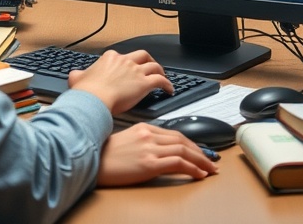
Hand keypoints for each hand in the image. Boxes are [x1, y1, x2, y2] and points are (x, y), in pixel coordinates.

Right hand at [68, 49, 173, 116]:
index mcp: (110, 58)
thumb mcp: (78, 79)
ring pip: (153, 66)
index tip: (130, 68)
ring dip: (160, 71)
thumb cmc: (87, 91)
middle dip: (148, 60)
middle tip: (151, 67)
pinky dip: (167, 84)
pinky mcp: (143, 83)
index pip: (123, 56)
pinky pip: (160, 81)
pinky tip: (169, 89)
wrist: (94, 98)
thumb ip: (78, 75)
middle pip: (142, 55)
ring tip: (163, 76)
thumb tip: (74, 75)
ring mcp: (135, 71)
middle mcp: (125, 61)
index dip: (128, 63)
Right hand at [97, 123, 218, 185]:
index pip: (174, 133)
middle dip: (200, 151)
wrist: (91, 161)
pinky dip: (192, 168)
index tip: (199, 151)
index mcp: (144, 128)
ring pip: (184, 150)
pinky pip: (177, 163)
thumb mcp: (126, 142)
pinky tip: (199, 174)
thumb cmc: (104, 154)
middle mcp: (149, 135)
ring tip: (210, 169)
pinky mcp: (149, 163)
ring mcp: (150, 148)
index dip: (190, 143)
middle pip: (182, 140)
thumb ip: (142, 142)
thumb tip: (155, 152)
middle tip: (210, 160)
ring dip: (201, 160)